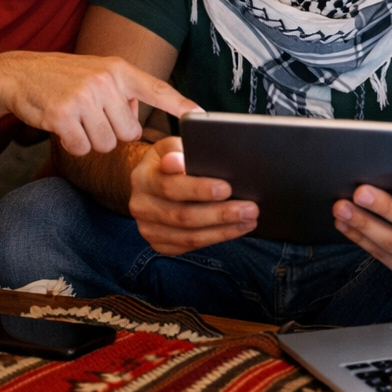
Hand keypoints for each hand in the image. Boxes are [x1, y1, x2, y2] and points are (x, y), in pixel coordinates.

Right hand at [0, 51, 199, 155]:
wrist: (19, 74)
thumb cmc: (66, 78)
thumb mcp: (100, 72)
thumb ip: (125, 90)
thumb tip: (140, 116)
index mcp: (120, 69)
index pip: (157, 88)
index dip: (180, 104)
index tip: (202, 115)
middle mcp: (105, 81)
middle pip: (129, 132)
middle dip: (114, 133)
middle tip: (94, 117)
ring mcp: (83, 97)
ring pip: (107, 144)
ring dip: (93, 140)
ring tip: (78, 119)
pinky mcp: (62, 115)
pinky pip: (82, 149)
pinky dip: (74, 145)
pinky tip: (63, 127)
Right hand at [128, 137, 257, 254]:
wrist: (152, 180)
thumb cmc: (171, 157)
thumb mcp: (172, 146)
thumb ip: (179, 150)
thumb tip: (180, 160)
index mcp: (143, 178)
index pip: (171, 186)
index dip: (199, 189)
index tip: (227, 188)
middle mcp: (141, 206)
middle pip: (183, 216)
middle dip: (220, 213)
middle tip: (251, 208)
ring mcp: (148, 228)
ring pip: (189, 236)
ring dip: (223, 230)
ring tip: (249, 220)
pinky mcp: (158, 243)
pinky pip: (189, 246)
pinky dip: (216, 238)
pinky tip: (236, 229)